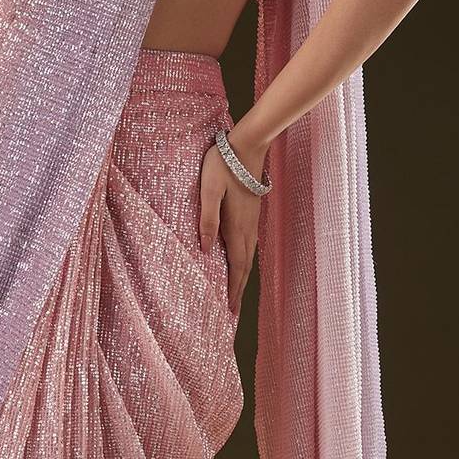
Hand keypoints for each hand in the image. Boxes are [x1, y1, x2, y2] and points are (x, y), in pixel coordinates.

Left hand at [198, 134, 261, 316]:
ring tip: (235, 292)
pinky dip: (244, 261)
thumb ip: (207, 219)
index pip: (236, 267)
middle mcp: (248, 228)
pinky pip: (249, 245)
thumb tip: (205, 250)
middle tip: (233, 311)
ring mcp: (252, 221)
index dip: (233, 290)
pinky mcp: (252, 213)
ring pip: (248, 256)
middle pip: (245, 267)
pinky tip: (239, 262)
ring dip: (242, 277)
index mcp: (237, 227)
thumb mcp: (208, 191)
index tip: (230, 311)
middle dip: (239, 290)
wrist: (248, 147)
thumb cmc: (222, 166)